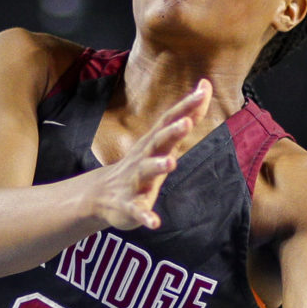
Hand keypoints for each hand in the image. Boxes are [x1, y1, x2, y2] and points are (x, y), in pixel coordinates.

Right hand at [93, 80, 210, 231]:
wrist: (101, 196)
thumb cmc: (139, 166)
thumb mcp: (162, 142)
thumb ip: (184, 117)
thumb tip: (205, 85)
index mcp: (152, 144)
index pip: (170, 120)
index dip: (186, 106)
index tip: (203, 90)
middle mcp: (143, 159)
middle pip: (157, 142)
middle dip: (171, 132)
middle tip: (186, 123)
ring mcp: (134, 182)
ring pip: (145, 172)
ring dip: (157, 166)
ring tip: (171, 163)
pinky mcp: (128, 205)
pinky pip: (136, 210)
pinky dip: (145, 216)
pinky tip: (154, 222)